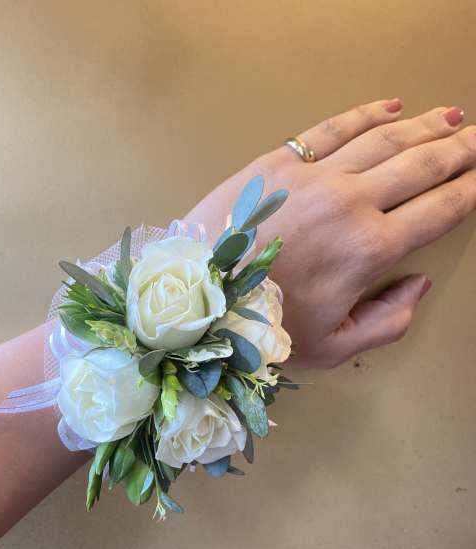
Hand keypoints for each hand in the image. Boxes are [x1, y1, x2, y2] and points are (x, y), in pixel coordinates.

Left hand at [189, 99, 474, 367]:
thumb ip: (388, 320)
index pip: (441, 210)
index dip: (470, 190)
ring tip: (451, 118)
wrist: (194, 294)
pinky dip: (365, 114)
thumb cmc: (261, 327)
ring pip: (384, 140)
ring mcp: (314, 176)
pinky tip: (390, 107)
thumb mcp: (333, 346)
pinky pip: (332, 129)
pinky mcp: (277, 160)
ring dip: (424, 126)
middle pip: (421, 165)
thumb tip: (418, 282)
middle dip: (459, 150)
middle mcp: (352, 202)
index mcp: (370, 249)